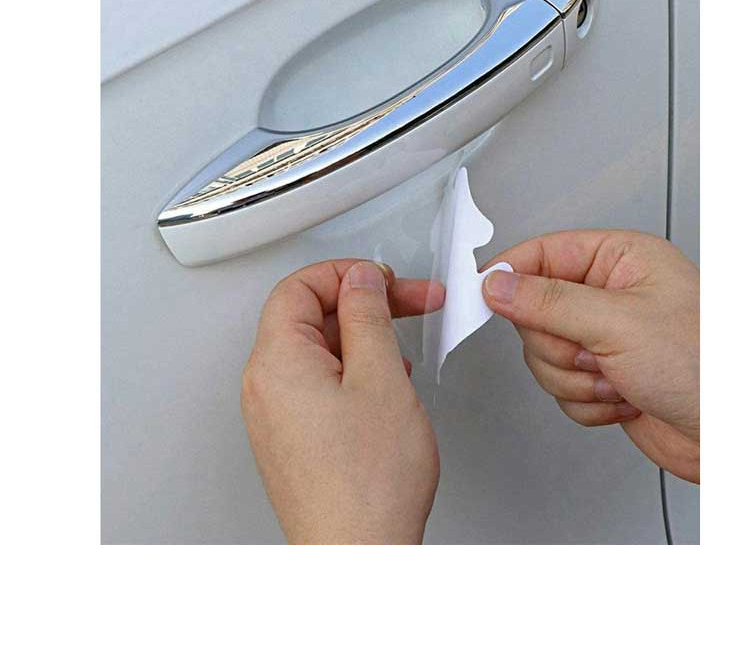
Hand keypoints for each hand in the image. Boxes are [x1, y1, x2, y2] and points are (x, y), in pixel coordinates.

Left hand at [242, 259, 444, 543]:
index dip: (345, 273)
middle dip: (363, 305)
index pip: (299, 287)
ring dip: (362, 338)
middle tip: (409, 303)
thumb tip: (360, 280)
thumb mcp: (380, 377)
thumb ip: (367, 316)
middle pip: (309, 316)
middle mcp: (266, 386)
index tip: (382, 279)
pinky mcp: (292, 436)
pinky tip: (385, 383)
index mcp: (278, 362)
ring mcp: (276, 414)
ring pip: (317, 350)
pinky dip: (353, 370)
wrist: (358, 554)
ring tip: (402, 348)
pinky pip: (318, 382)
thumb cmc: (367, 485)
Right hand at [482, 231, 698, 482]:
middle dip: (559, 344)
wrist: (735, 433)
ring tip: (615, 377)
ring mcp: (604, 338)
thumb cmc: (707, 364)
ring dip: (574, 378)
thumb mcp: (617, 322)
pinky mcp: (602, 377)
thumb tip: (498, 284)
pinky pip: (560, 388)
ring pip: (543, 355)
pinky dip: (586, 401)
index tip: (482, 294)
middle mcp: (609, 296)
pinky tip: (622, 398)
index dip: (510, 276)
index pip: (542, 254)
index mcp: (619, 260)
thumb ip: (547, 301)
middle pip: (534, 313)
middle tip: (590, 350)